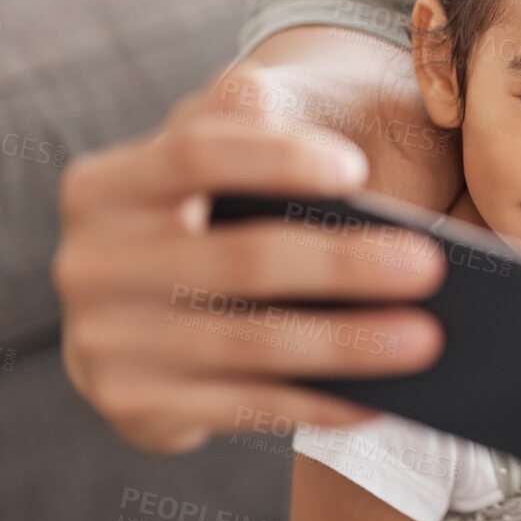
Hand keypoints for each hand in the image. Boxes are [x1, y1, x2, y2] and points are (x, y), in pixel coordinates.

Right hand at [53, 29, 458, 451]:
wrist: (169, 286)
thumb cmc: (231, 194)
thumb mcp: (235, 139)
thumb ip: (256, 112)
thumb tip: (274, 114)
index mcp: (108, 184)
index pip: (195, 154)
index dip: (276, 159)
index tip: (356, 169)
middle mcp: (91, 263)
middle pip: (237, 259)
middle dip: (341, 265)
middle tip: (429, 266)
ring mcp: (104, 342)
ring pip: (247, 343)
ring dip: (346, 344)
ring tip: (425, 338)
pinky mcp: (135, 405)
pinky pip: (243, 408)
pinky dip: (318, 403)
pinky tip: (379, 399)